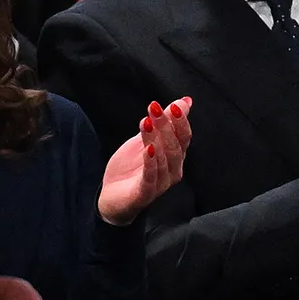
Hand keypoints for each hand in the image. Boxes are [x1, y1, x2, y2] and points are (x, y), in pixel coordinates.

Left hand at [97, 97, 191, 224]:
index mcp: (175, 157)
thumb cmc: (132, 169)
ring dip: (155, 139)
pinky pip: (151, 179)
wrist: (113, 198)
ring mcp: (160, 184)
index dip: (180, 121)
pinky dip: (151, 164)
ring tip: (146, 122)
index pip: (184, 137)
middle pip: (175, 147)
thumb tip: (185, 101)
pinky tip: (148, 150)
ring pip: (163, 160)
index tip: (174, 105)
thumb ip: (165, 123)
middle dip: (166, 126)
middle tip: (154, 108)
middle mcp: (173, 171)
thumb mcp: (147, 140)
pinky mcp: (144, 194)